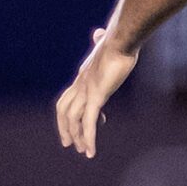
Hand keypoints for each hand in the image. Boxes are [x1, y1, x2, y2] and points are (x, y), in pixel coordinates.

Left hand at [56, 30, 139, 157]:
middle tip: (69, 144)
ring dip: (77, 137)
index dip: (73, 112)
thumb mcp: (108, 42)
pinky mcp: (96, 96)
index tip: (94, 121)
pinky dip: (88, 138)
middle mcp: (80, 84)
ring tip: (83, 151)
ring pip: (74, 119)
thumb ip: (102, 41)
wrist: (122, 38)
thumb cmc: (119, 40)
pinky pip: (88, 122)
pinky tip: (90, 152)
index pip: (70, 97)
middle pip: (64, 109)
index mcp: (83, 75)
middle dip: (65, 127)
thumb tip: (99, 33)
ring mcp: (86, 90)